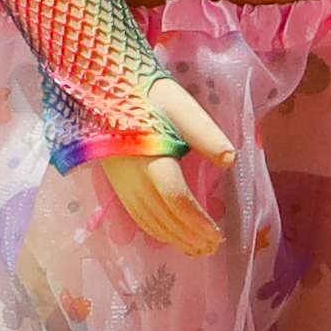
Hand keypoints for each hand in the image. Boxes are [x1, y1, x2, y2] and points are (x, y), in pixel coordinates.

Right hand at [96, 76, 236, 253]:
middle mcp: (130, 173)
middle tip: (211, 248)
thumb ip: (203, 132)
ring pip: (145, 218)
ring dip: (170, 237)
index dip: (196, 222)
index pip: (175, 198)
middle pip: (160, 215)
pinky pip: (132, 212)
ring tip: (195, 248)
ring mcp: (118, 179)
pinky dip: (151, 228)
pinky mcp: (112, 178)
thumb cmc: (144, 90)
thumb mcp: (178, 103)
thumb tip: (229, 160)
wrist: (100, 82)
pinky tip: (166, 234)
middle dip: (187, 235)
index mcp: (148, 155)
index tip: (217, 235)